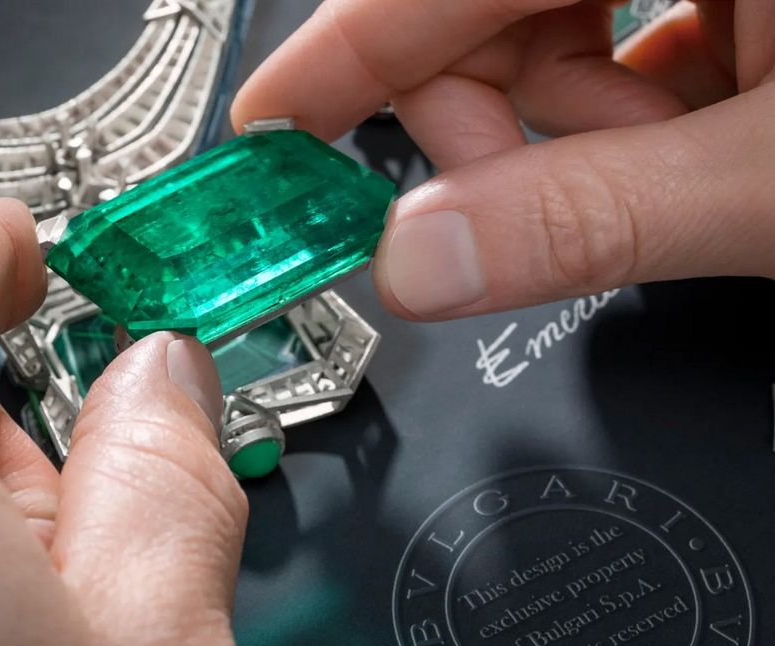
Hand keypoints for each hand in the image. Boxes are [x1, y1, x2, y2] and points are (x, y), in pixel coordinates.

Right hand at [233, 1, 774, 319]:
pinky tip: (659, 157)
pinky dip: (614, 115)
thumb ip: (593, 218)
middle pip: (482, 2)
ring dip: (562, 128)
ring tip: (634, 186)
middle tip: (499, 210)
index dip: (343, 50)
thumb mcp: (772, 185)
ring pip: (547, 24)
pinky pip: (618, 33)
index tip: (274, 128)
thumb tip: (427, 265)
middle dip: (480, 117)